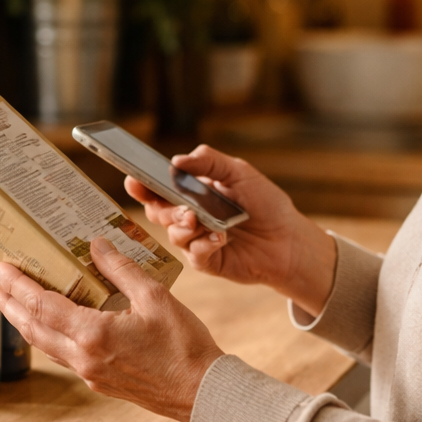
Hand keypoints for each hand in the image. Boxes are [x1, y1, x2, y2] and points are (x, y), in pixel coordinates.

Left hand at [0, 236, 224, 421]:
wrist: (201, 394)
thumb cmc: (184, 346)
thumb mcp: (155, 297)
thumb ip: (121, 269)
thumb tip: (95, 244)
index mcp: (93, 334)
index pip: (41, 305)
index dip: (16, 285)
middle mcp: (83, 357)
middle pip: (31, 327)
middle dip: (8, 302)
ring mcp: (89, 373)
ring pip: (43, 344)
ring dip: (22, 320)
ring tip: (9, 300)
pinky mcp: (99, 381)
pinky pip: (61, 355)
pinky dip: (45, 335)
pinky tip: (48, 325)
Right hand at [124, 145, 336, 309]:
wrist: (288, 239)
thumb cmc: (265, 203)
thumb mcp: (239, 172)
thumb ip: (209, 161)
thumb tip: (175, 160)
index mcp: (191, 192)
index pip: (158, 187)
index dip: (141, 185)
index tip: (133, 180)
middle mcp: (189, 216)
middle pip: (158, 212)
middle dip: (163, 209)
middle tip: (180, 207)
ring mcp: (196, 240)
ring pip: (173, 234)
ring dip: (183, 226)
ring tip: (199, 220)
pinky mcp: (207, 261)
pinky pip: (194, 254)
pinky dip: (204, 244)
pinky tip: (220, 238)